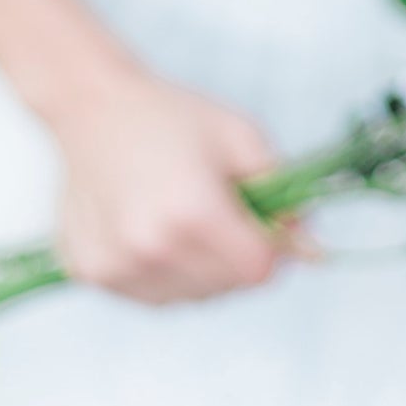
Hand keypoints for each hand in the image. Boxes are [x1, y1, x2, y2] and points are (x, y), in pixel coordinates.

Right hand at [54, 63, 284, 304]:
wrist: (93, 108)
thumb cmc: (172, 117)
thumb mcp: (240, 137)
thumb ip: (283, 193)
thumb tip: (312, 249)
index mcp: (193, 211)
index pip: (258, 270)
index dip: (270, 247)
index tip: (261, 221)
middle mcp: (152, 248)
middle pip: (227, 288)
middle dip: (237, 256)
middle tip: (222, 212)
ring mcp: (118, 266)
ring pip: (191, 298)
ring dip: (201, 269)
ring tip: (183, 217)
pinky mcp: (93, 274)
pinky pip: (153, 296)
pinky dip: (165, 274)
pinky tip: (153, 229)